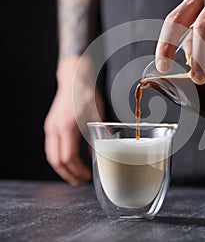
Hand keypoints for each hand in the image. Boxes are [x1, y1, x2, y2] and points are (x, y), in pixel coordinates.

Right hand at [44, 56, 103, 184]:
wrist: (74, 79)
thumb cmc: (86, 94)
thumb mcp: (96, 116)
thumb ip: (97, 136)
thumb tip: (98, 153)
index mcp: (68, 127)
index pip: (69, 158)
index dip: (78, 170)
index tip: (87, 176)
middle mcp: (55, 129)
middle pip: (57, 161)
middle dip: (69, 174)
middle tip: (80, 180)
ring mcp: (50, 127)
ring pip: (51, 155)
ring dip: (63, 168)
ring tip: (74, 174)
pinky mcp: (50, 124)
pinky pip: (51, 147)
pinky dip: (59, 157)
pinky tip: (68, 159)